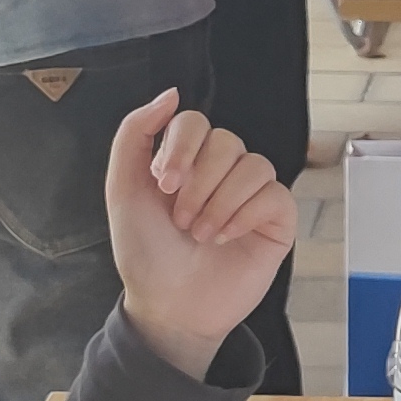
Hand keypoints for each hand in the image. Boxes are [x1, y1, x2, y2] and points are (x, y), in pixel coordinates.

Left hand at [102, 91, 300, 368]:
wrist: (168, 306)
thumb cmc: (146, 254)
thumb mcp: (123, 190)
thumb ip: (136, 134)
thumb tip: (171, 94)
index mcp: (187, 160)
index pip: (195, 122)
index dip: (181, 147)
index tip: (163, 184)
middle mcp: (222, 172)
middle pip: (226, 141)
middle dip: (198, 182)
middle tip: (180, 218)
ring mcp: (251, 195)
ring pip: (254, 165)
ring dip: (220, 202)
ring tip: (201, 233)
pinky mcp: (276, 220)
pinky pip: (275, 194)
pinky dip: (245, 214)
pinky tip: (225, 237)